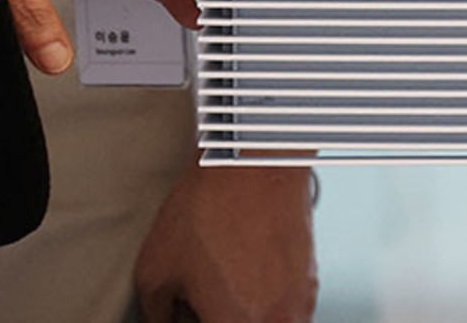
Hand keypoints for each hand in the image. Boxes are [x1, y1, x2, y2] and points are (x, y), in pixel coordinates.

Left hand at [134, 163, 317, 322]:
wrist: (254, 160)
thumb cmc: (213, 206)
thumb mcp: (155, 272)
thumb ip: (157, 317)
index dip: (188, 321)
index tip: (182, 314)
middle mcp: (278, 322)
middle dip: (213, 318)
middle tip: (193, 300)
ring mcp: (301, 302)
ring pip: (264, 322)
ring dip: (240, 312)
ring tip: (219, 280)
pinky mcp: (311, 279)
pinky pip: (281, 307)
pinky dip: (261, 297)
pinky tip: (241, 266)